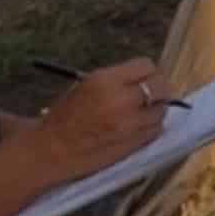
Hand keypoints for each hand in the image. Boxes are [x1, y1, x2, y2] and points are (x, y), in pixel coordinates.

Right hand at [37, 57, 171, 182]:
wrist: (53, 149)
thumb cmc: (65, 117)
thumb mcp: (87, 86)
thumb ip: (116, 80)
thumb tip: (142, 79)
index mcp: (105, 80)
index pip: (146, 66)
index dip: (146, 71)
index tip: (143, 76)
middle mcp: (121, 100)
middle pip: (160, 86)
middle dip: (158, 88)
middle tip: (152, 92)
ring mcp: (130, 124)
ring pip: (162, 110)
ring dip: (156, 109)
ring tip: (142, 112)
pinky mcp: (134, 144)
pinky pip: (156, 130)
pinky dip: (152, 127)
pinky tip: (139, 127)